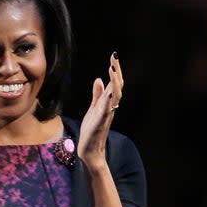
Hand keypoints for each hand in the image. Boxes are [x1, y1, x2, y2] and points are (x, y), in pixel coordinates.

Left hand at [78, 52, 122, 170]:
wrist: (89, 150)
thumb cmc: (92, 130)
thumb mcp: (93, 108)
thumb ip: (97, 95)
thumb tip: (99, 80)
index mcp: (108, 103)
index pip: (114, 83)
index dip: (115, 70)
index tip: (114, 56)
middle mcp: (110, 107)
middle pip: (117, 86)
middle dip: (117, 72)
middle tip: (115, 57)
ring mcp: (106, 114)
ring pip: (115, 96)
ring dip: (115, 83)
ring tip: (112, 69)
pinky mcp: (101, 123)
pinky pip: (107, 110)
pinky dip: (108, 101)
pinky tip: (109, 92)